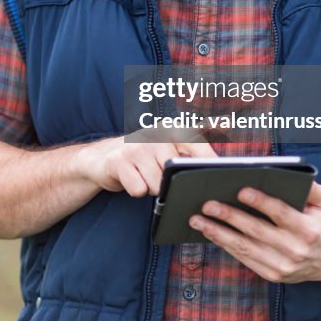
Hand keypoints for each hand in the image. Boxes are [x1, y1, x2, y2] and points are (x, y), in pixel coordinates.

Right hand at [86, 134, 216, 197]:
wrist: (100, 157)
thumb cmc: (142, 158)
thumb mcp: (165, 149)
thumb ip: (188, 157)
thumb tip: (216, 175)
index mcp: (172, 129)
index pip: (199, 147)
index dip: (210, 164)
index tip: (220, 178)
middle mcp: (156, 133)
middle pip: (176, 174)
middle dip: (171, 184)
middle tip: (160, 177)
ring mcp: (136, 146)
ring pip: (157, 185)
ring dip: (152, 188)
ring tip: (143, 176)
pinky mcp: (119, 161)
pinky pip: (139, 190)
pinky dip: (136, 190)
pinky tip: (131, 179)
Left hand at [189, 181, 320, 283]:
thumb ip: (307, 186)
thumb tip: (282, 173)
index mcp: (308, 229)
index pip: (280, 213)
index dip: (260, 202)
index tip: (240, 190)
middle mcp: (295, 250)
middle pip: (256, 231)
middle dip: (229, 217)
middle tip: (207, 205)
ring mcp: (283, 266)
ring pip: (245, 248)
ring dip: (218, 233)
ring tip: (198, 220)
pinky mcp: (273, 275)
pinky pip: (244, 259)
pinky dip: (225, 246)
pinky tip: (211, 233)